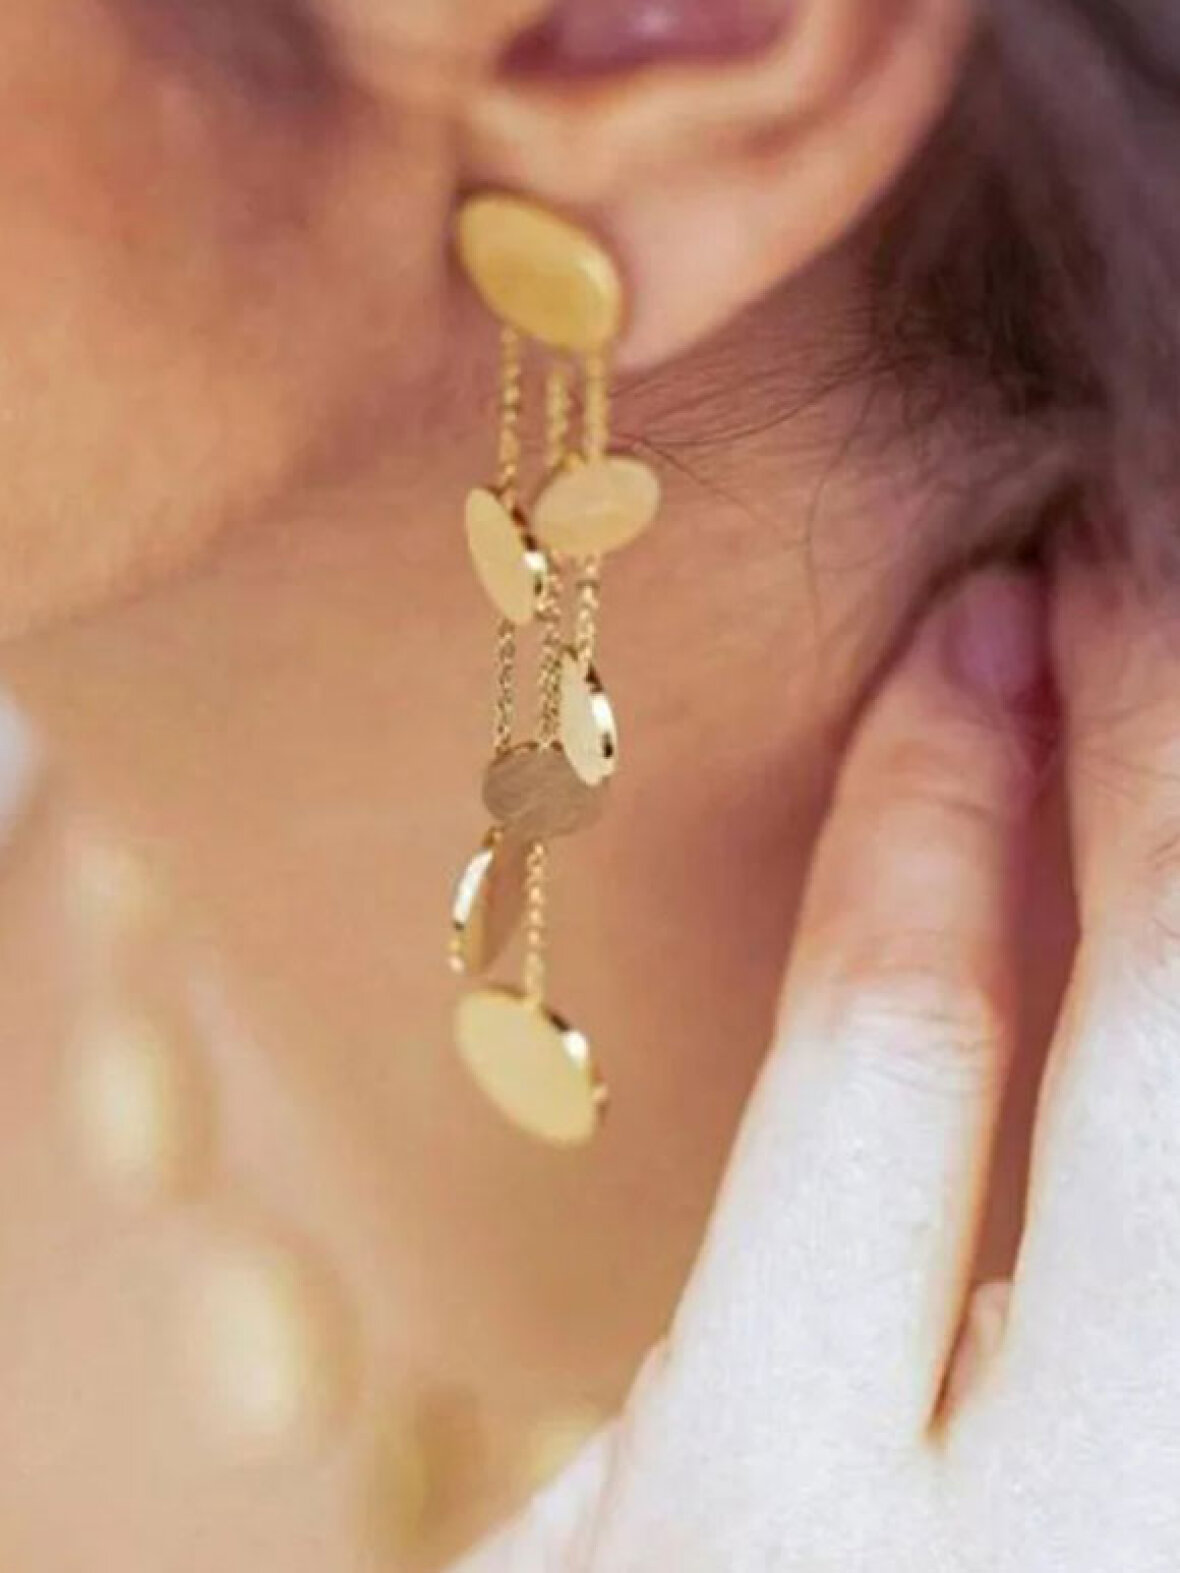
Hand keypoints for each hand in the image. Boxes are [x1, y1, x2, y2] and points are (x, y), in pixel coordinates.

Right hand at [453, 563, 1179, 1572]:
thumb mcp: (626, 1531)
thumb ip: (712, 1342)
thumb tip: (829, 1094)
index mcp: (780, 1525)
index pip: (890, 1057)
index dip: (932, 814)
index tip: (977, 629)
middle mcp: (1061, 1542)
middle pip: (1142, 1049)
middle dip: (1137, 764)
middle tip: (1122, 570)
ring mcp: (1168, 1528)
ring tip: (1178, 698)